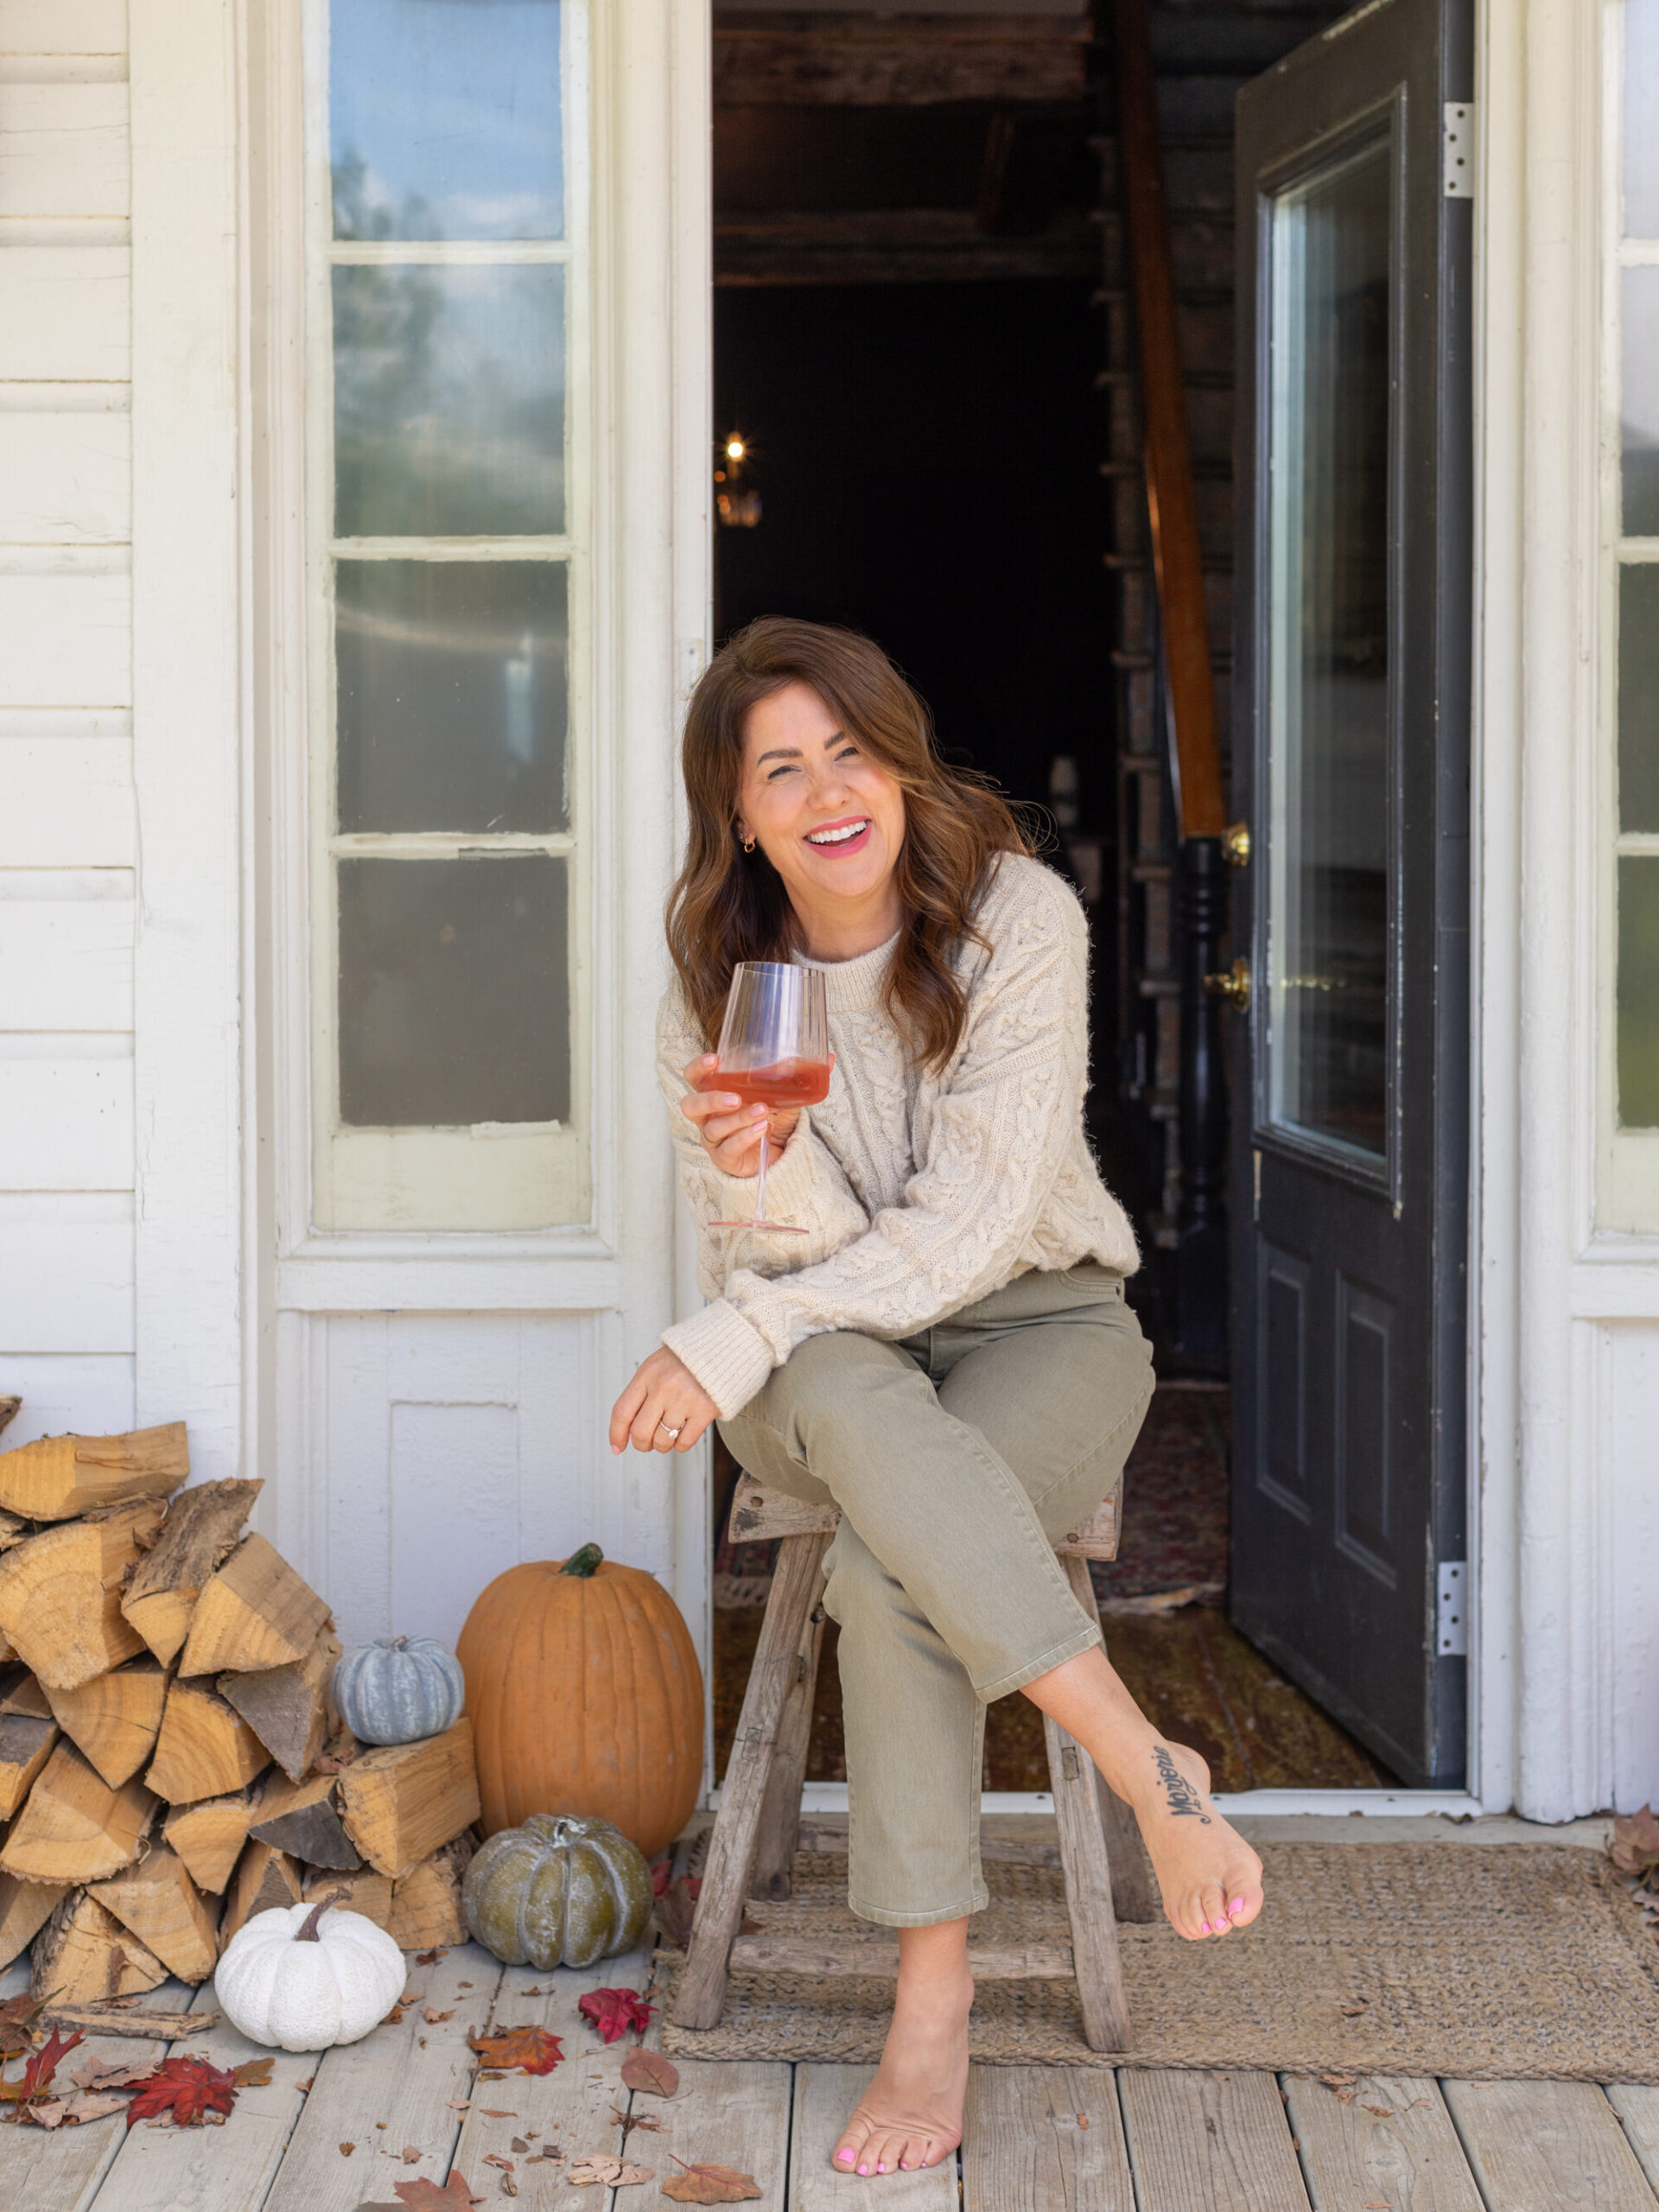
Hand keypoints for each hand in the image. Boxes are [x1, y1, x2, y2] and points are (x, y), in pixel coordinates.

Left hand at [609, 1347, 719, 1455]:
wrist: (720, 1346)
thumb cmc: (685, 1359)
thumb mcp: (655, 1366)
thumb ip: (641, 1393)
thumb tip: (627, 1427)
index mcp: (647, 1375)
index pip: (622, 1412)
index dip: (616, 1434)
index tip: (618, 1446)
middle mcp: (664, 1387)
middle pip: (640, 1432)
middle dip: (641, 1444)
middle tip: (646, 1443)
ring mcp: (685, 1399)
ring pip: (662, 1440)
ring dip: (662, 1445)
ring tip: (667, 1436)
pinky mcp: (705, 1410)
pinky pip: (685, 1442)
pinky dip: (680, 1446)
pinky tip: (682, 1435)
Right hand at [679, 1054, 806, 1178]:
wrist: (776, 1154)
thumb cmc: (770, 1118)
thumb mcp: (784, 1096)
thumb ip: (799, 1078)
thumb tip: (828, 1057)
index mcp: (715, 1093)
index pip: (694, 1078)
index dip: (698, 1069)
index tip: (715, 1060)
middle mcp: (708, 1116)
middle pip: (691, 1105)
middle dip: (711, 1099)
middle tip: (735, 1096)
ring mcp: (714, 1138)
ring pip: (714, 1128)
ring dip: (738, 1119)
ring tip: (763, 1112)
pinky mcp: (724, 1158)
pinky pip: (728, 1148)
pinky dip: (745, 1137)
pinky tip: (762, 1128)